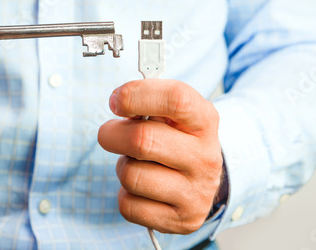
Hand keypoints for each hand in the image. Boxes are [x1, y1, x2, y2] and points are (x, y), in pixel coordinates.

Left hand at [98, 80, 223, 233]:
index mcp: (205, 121)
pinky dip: (126, 196)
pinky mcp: (181, 220)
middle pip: (142, 140)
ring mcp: (195, 193)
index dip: (136, 95)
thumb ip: (150, 101)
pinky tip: (142, 189)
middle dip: (113, 134)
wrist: (203, 181)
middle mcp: (205, 157)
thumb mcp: (174, 114)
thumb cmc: (177, 139)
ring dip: (122, 166)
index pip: (175, 99)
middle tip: (110, 133)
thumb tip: (119, 101)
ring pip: (131, 175)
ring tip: (137, 164)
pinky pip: (128, 205)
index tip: (116, 101)